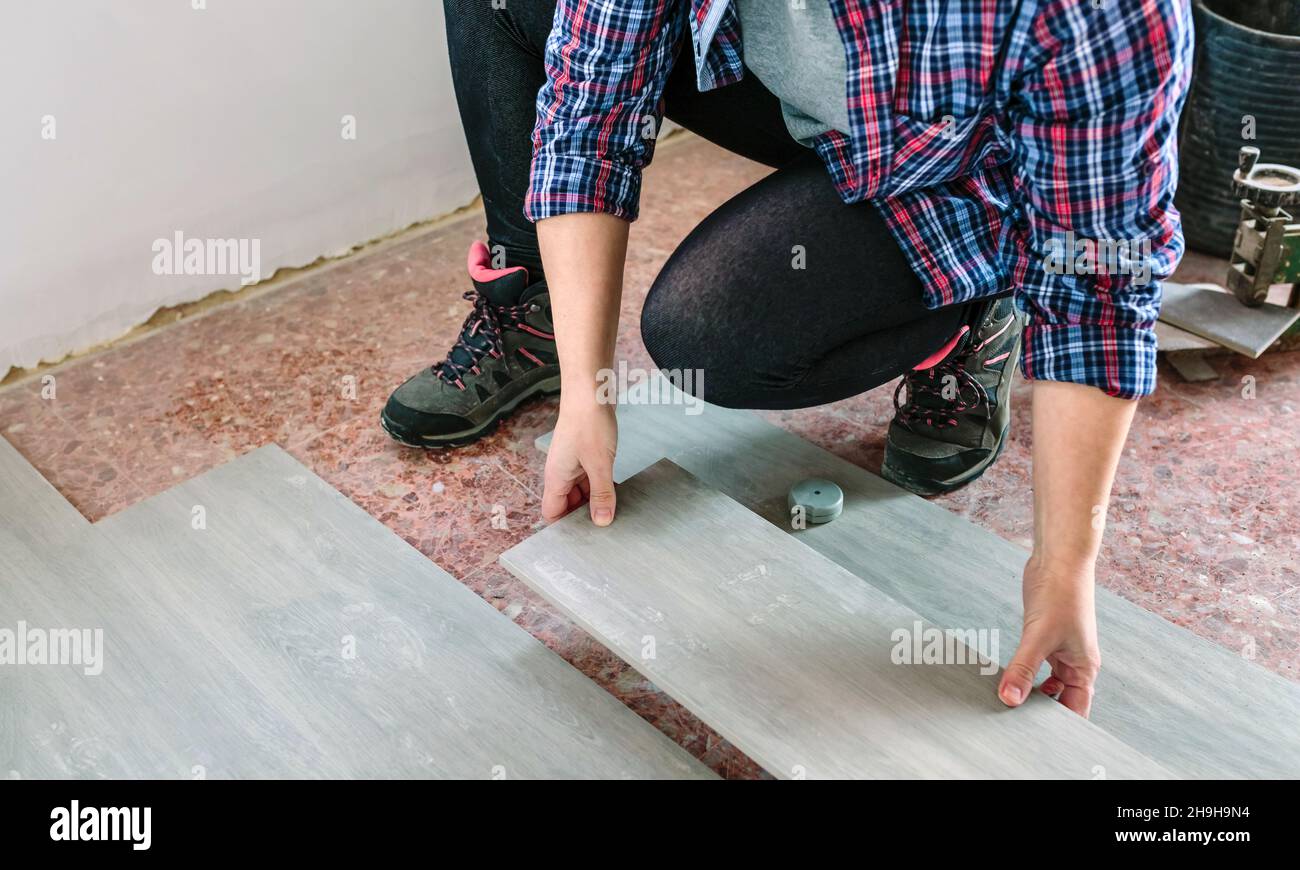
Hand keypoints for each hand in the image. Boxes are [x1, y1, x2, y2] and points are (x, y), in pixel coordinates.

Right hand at [541, 402, 617, 525]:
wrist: (591, 390)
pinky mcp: (584, 454)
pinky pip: (589, 478)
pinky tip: (616, 489)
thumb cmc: (589, 423)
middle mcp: (560, 472)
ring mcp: (572, 463)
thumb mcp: (600, 465)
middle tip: (606, 525)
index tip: (585, 537)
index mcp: (556, 478)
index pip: (552, 513)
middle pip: (567, 504)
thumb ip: (602, 495)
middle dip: (583, 515)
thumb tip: (602, 522)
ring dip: (595, 499)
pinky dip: (600, 485)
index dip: (564, 527)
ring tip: (614, 509)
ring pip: (580, 491)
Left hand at [998, 556, 1100, 717]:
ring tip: (1007, 707)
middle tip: (1015, 728)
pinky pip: (1034, 666)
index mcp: (1084, 669)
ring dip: (1029, 694)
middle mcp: (1075, 664)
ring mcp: (1059, 651)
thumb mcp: (1039, 637)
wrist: (1058, 561)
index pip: (1076, 711)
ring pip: (1045, 685)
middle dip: (1041, 713)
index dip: (1060, 728)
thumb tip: (1009, 699)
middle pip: (1060, 701)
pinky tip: (1006, 679)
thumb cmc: (1061, 595)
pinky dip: (1022, 674)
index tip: (1038, 741)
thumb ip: (1023, 669)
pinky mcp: (1044, 639)